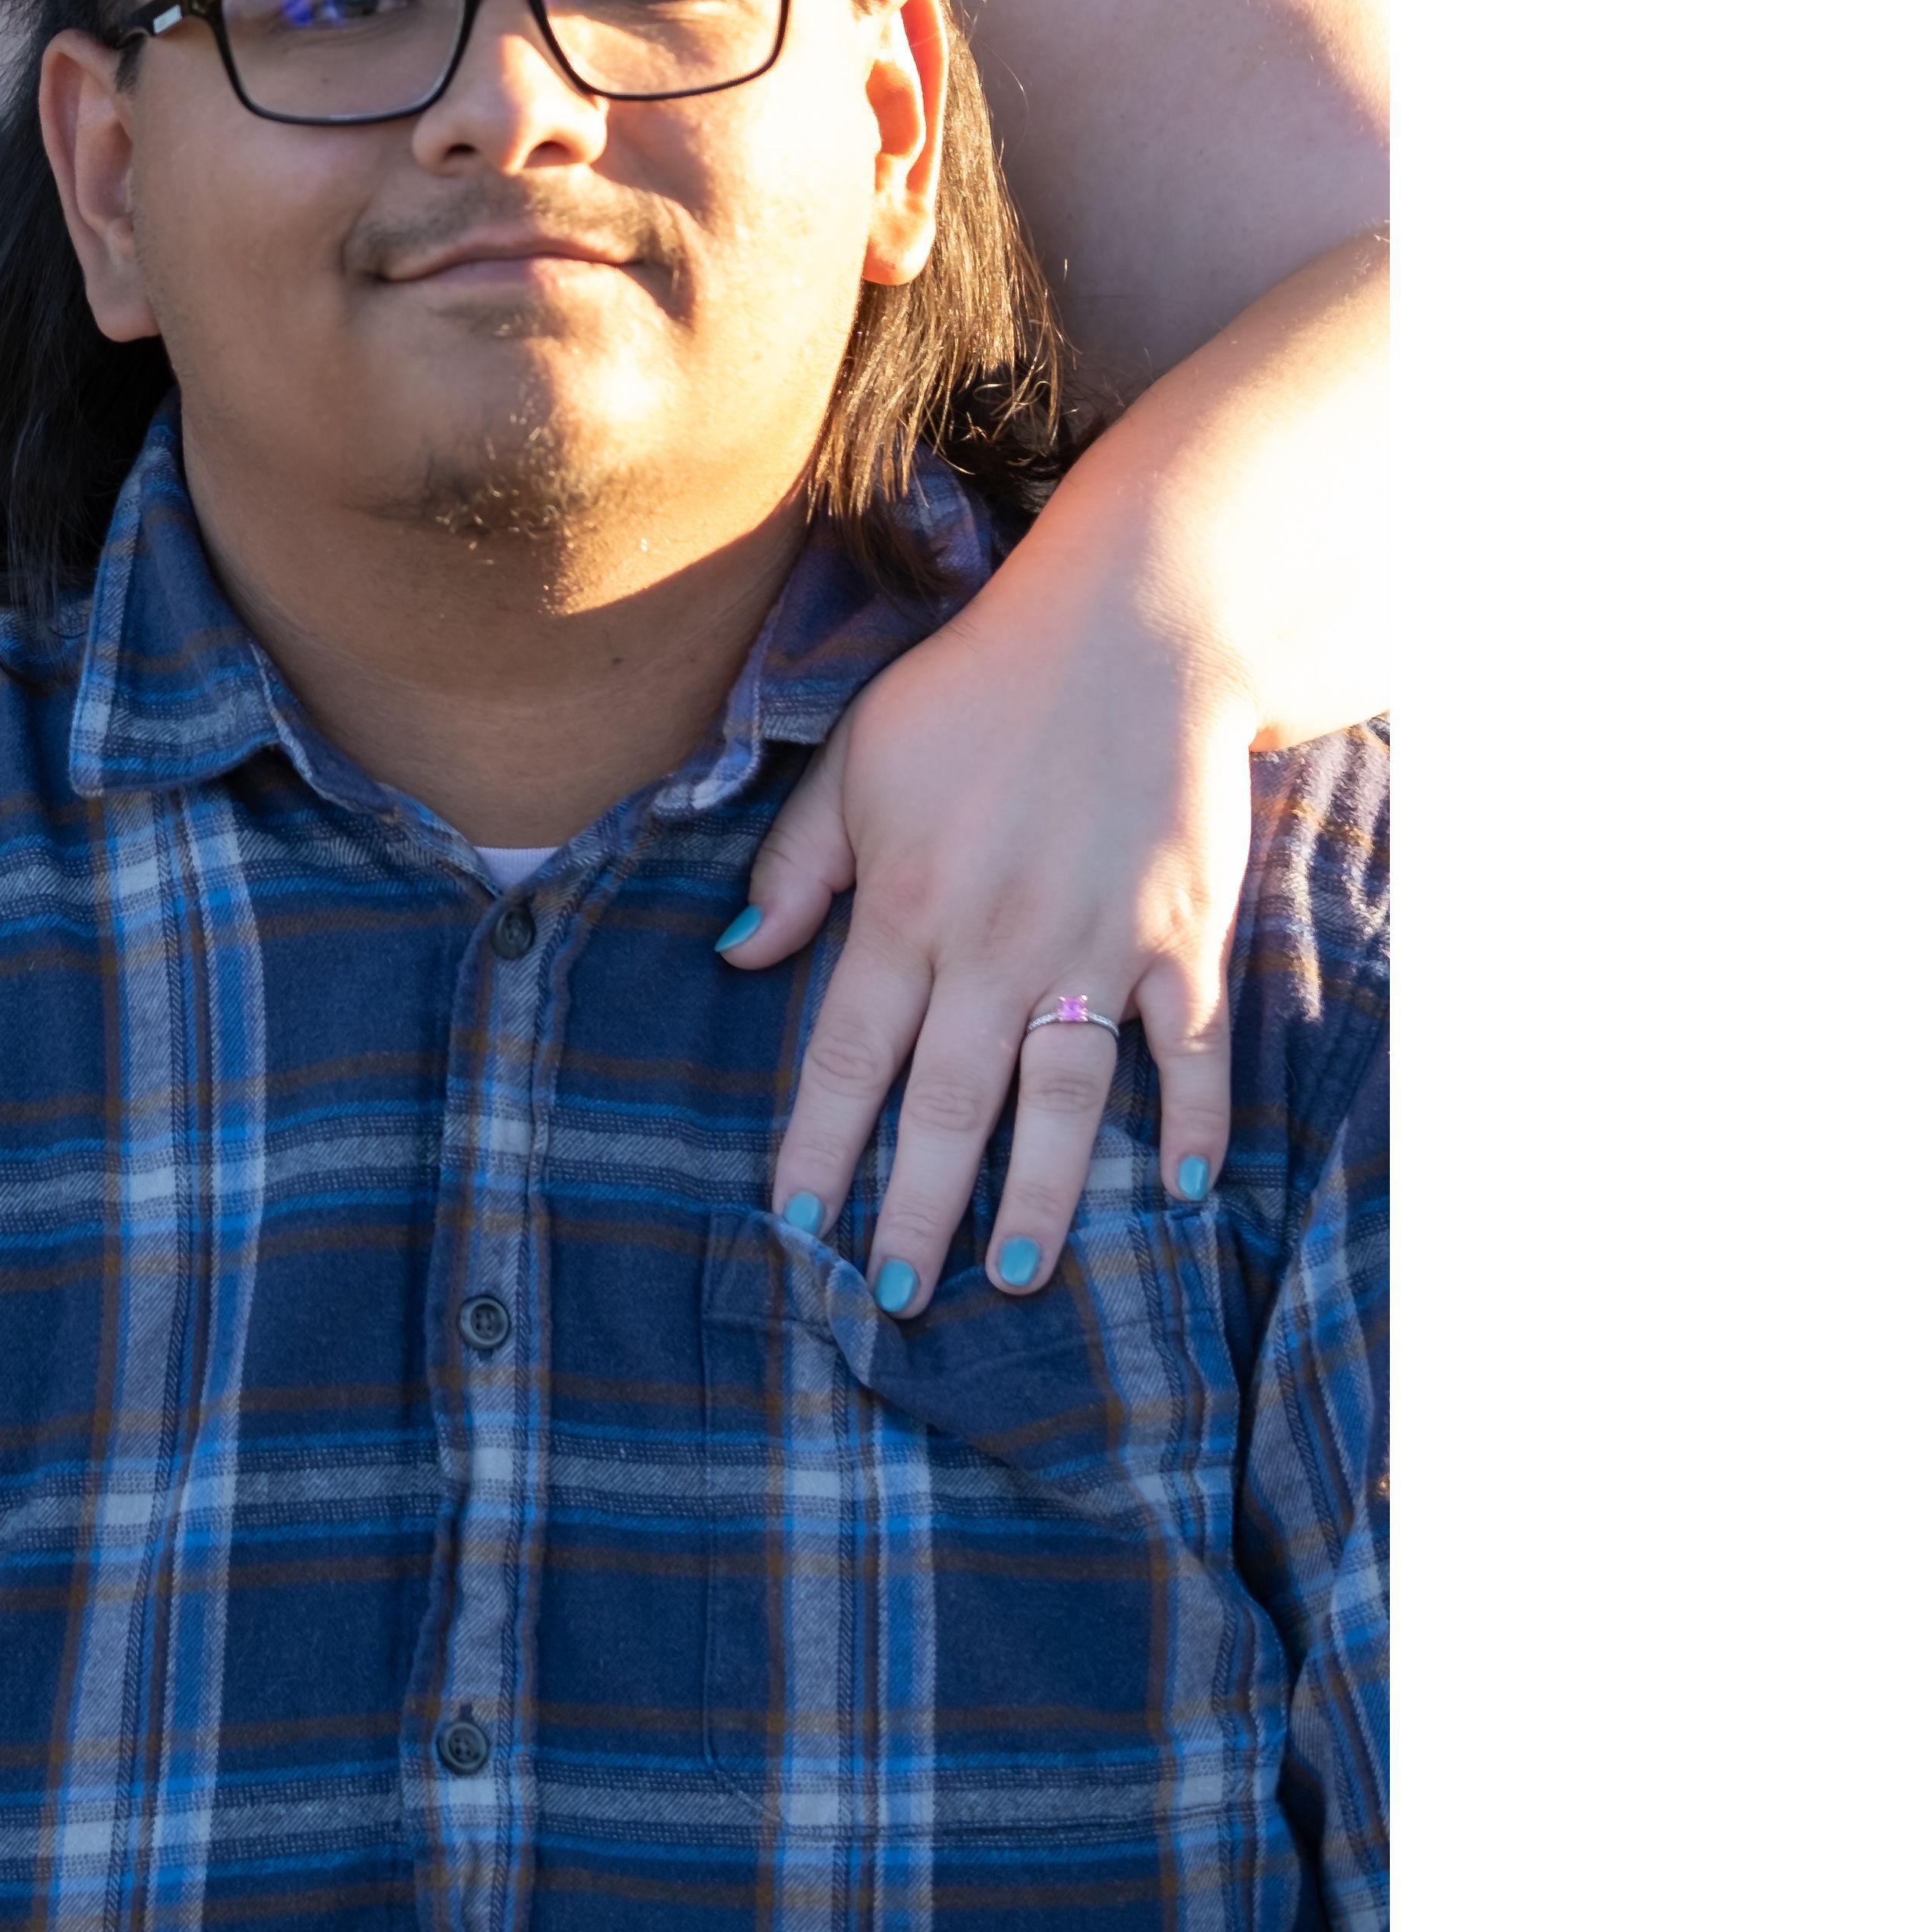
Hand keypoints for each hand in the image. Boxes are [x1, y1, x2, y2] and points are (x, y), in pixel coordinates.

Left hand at [723, 543, 1251, 1315]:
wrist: (1129, 633)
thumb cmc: (975, 694)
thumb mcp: (856, 761)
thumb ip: (796, 864)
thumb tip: (739, 958)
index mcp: (905, 904)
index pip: (847, 1053)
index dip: (818, 1145)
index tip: (793, 1227)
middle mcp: (995, 942)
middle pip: (947, 1102)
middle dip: (916, 1207)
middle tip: (895, 1298)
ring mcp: (1096, 945)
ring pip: (1062, 1098)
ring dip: (1040, 1197)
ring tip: (1011, 1279)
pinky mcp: (1182, 936)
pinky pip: (1189, 1052)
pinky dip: (1191, 1123)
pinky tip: (1183, 1194)